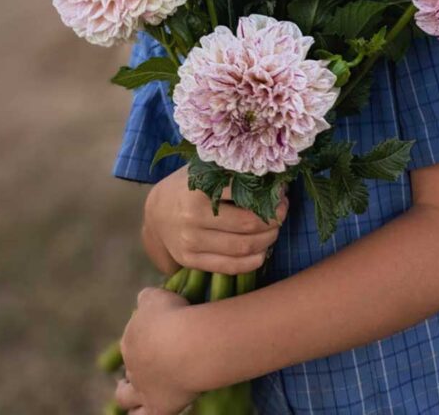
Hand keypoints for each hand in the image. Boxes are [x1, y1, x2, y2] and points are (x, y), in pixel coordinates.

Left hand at [116, 287, 196, 414]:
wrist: (186, 345)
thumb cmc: (172, 315)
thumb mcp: (155, 297)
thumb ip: (146, 298)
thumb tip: (142, 298)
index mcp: (130, 339)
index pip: (132, 340)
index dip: (141, 340)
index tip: (153, 337)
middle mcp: (132, 366)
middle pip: (129, 368)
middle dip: (133, 368)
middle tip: (145, 364)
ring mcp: (142, 389)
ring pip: (125, 397)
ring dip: (126, 395)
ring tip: (128, 393)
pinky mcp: (157, 407)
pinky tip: (145, 413)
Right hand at [144, 165, 289, 275]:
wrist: (156, 212)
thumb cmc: (188, 186)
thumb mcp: (205, 170)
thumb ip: (233, 173)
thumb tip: (274, 177)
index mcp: (199, 189)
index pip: (245, 195)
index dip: (269, 196)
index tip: (281, 194)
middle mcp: (193, 218)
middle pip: (248, 225)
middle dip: (273, 220)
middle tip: (282, 212)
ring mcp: (190, 242)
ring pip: (242, 248)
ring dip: (267, 240)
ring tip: (274, 229)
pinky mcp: (190, 261)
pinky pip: (229, 267)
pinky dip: (252, 261)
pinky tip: (262, 251)